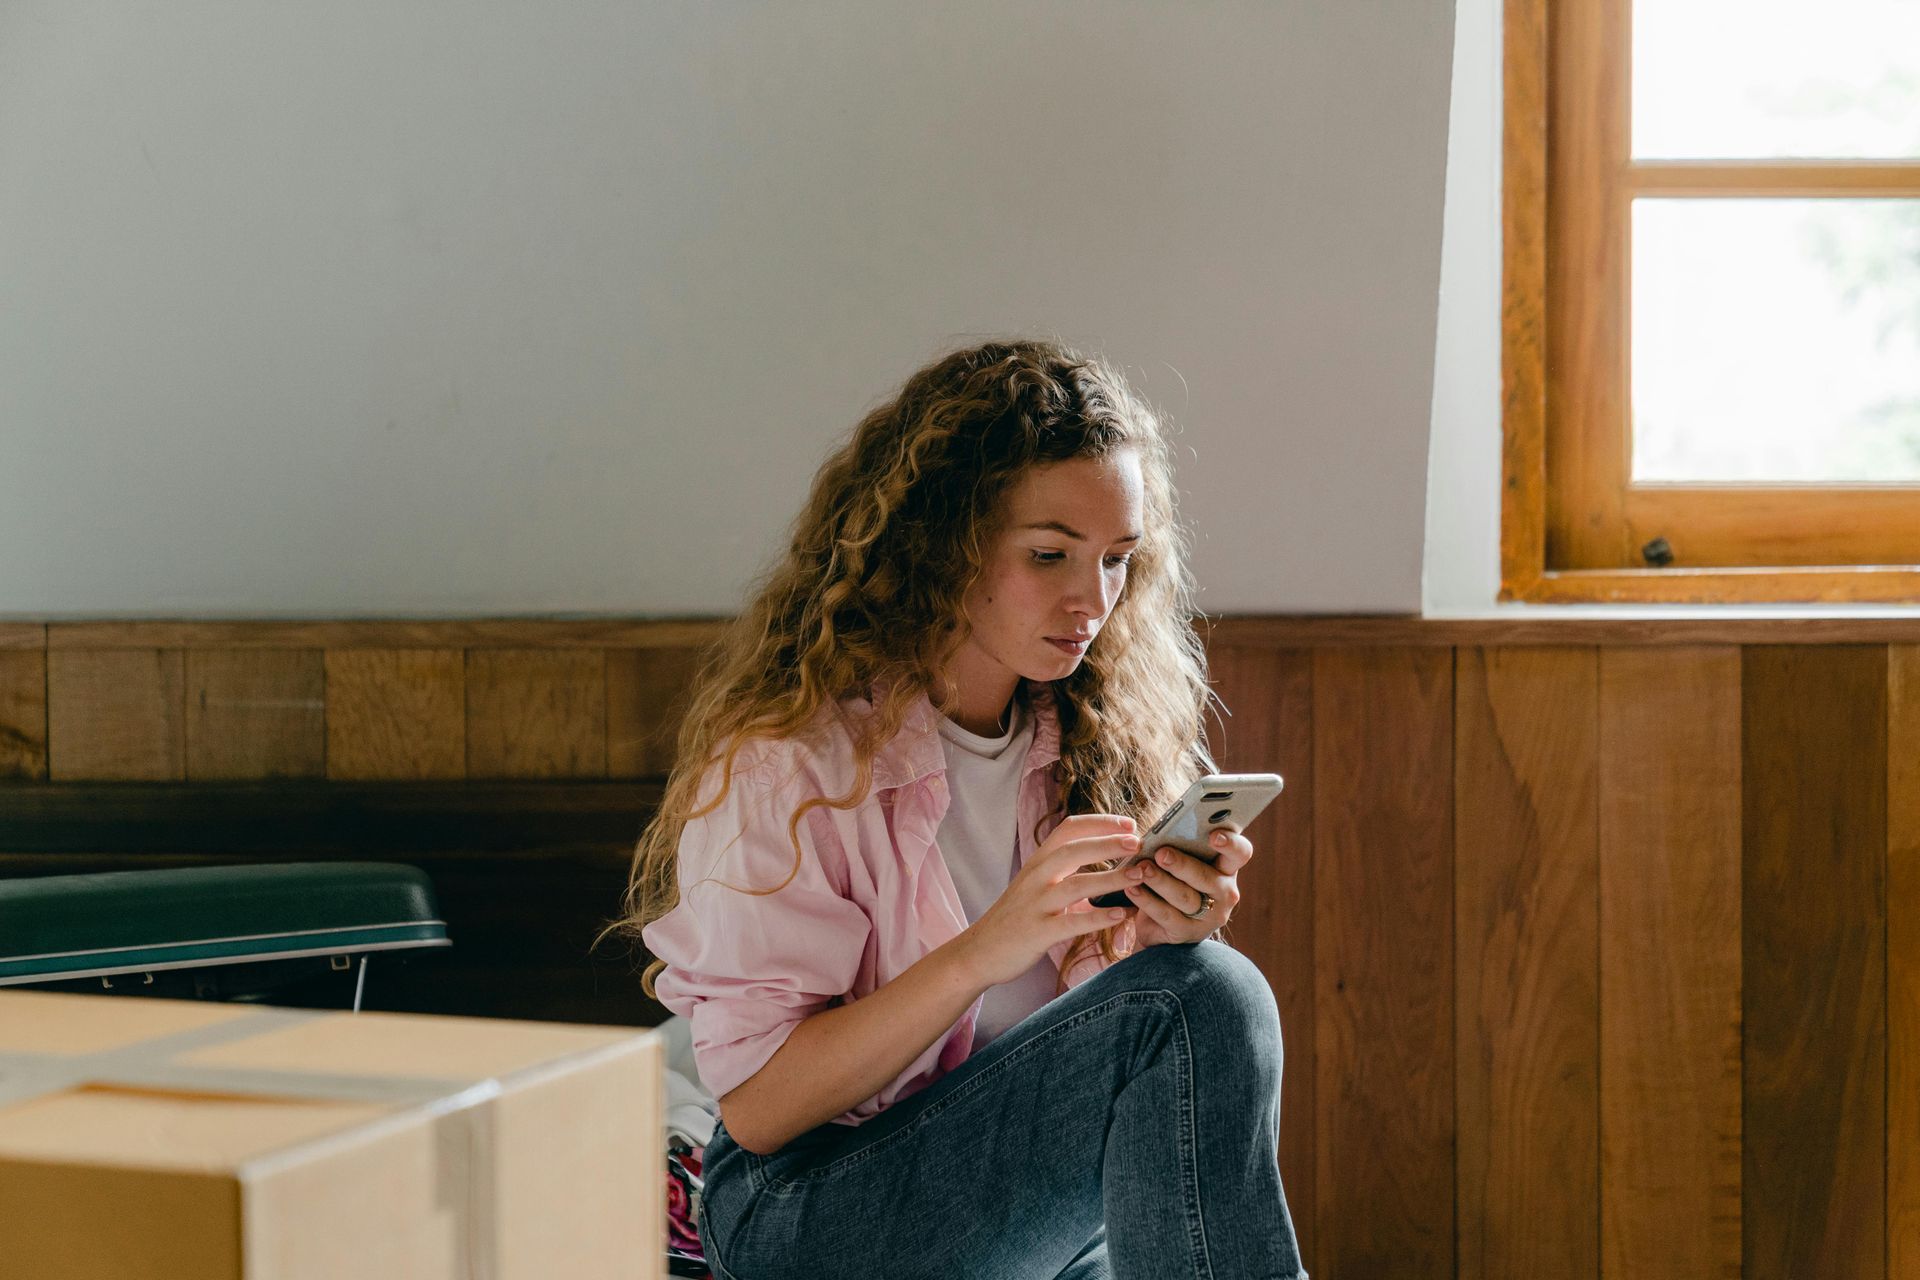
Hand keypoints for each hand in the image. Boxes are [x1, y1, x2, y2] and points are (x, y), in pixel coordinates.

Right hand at [958, 814, 1143, 986]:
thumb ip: (1065, 870)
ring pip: (1076, 884)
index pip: (1069, 828)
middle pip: (1074, 849)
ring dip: (1111, 878)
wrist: (980, 951)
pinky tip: (1120, 915)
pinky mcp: (1037, 932)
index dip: (1100, 822)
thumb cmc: (1016, 916)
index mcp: (1038, 861)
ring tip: (1138, 875)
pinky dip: (1098, 918)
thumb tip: (1105, 856)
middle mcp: (1036, 877)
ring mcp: (1036, 904)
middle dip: (1108, 842)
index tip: (1129, 824)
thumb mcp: (1036, 884)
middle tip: (1139, 841)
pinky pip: (1071, 923)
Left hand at [1124, 825, 1248, 947]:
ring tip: (1141, 869)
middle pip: (1206, 877)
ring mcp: (1209, 916)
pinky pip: (1166, 915)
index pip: (1240, 853)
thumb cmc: (1175, 880)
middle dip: (1182, 865)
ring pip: (1184, 897)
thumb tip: (1161, 831)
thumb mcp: (1183, 863)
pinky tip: (1132, 888)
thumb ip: (1181, 847)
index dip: (1231, 843)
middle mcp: (1224, 893)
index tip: (1213, 835)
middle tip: (1161, 854)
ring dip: (1160, 881)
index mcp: (1227, 868)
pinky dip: (1146, 900)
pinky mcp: (1187, 933)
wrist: (1163, 926)